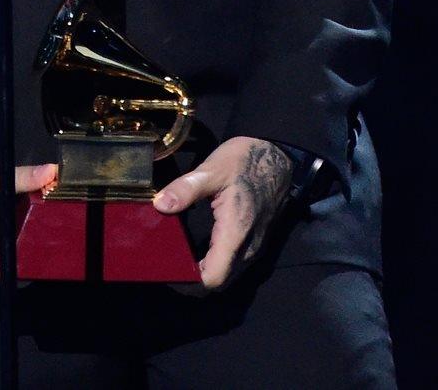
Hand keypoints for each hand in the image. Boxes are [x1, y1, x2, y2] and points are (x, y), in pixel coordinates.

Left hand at [153, 135, 292, 289]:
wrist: (277, 155)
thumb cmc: (245, 161)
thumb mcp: (213, 169)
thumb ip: (187, 188)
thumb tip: (160, 205)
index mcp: (236, 232)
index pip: (214, 278)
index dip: (190, 282)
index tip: (168, 271)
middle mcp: (248, 247)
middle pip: (220, 282)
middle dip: (193, 282)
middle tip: (168, 266)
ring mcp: (255, 246)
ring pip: (228, 275)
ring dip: (205, 273)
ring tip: (178, 259)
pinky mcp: (255, 241)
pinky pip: (234, 263)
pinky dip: (215, 264)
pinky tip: (198, 250)